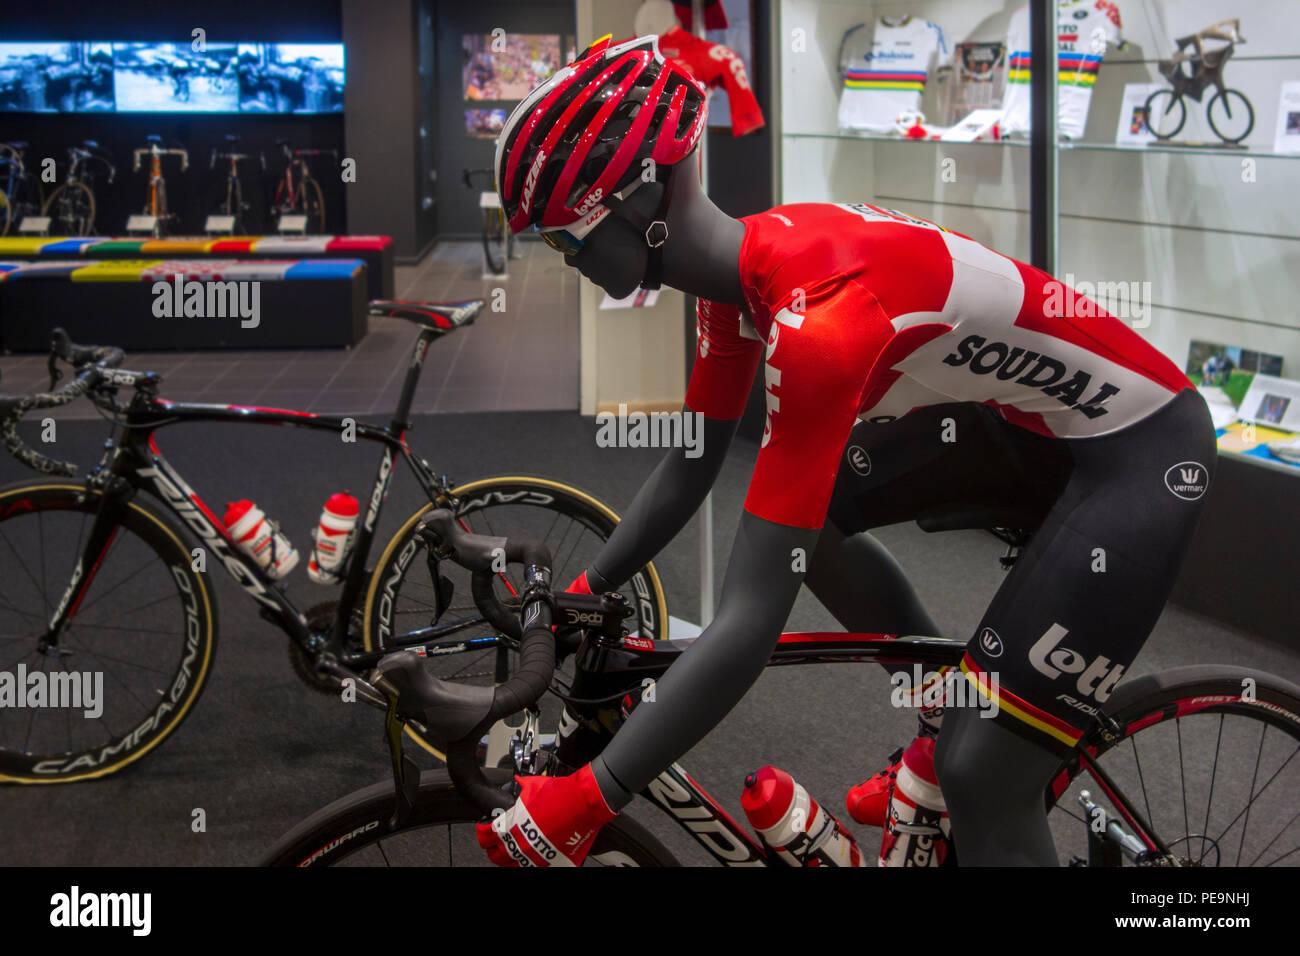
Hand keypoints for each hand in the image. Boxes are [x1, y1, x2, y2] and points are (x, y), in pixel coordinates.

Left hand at [476, 765, 616, 866]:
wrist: (583, 803)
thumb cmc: (561, 794)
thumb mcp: (534, 785)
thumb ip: (521, 787)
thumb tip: (518, 783)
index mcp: (511, 826)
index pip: (485, 836)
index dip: (483, 833)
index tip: (485, 831)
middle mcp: (519, 845)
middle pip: (495, 855)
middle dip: (494, 849)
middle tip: (497, 844)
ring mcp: (534, 857)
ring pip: (510, 866)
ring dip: (509, 860)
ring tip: (512, 854)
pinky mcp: (549, 863)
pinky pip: (530, 869)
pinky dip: (528, 863)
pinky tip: (531, 858)